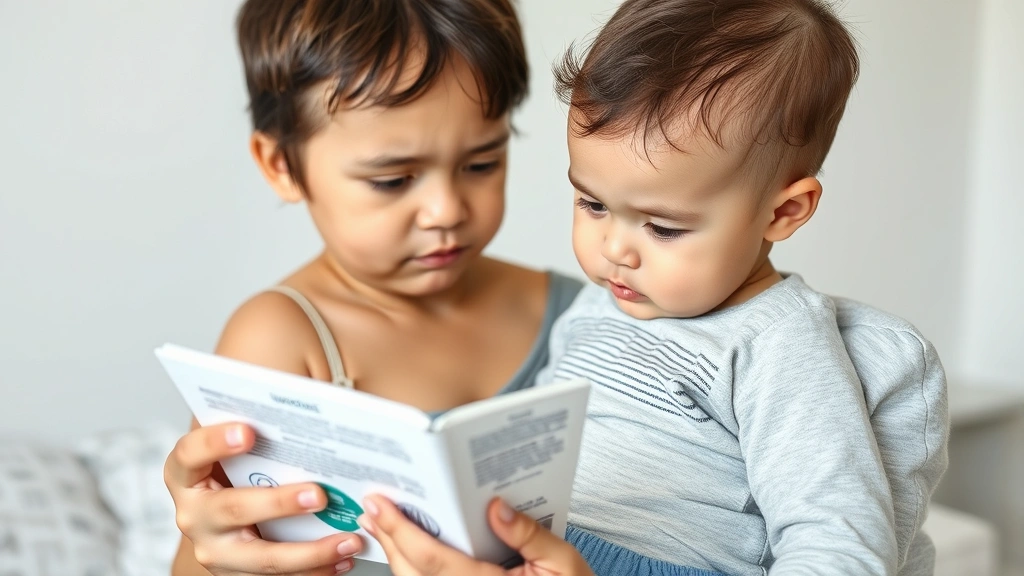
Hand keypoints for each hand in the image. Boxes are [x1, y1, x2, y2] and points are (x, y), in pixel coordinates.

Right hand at [164, 421, 362, 575]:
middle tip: (318, 494)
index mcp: (186, 474)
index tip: (248, 431)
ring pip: (261, 557)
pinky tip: (344, 558)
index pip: (189, 454)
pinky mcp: (238, 574)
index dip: (214, 442)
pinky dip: (315, 570)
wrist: (225, 512)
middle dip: (279, 503)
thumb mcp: (238, 445)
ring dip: (310, 551)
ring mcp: (215, 549)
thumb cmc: (238, 466)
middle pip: (232, 509)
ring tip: (348, 538)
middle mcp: (194, 514)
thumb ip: (260, 428)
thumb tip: (313, 408)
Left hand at [358, 495, 593, 575]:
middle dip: (388, 538)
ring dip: (394, 554)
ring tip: (382, 522)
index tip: (380, 505)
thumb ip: (529, 534)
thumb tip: (496, 506)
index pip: (432, 561)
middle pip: (411, 573)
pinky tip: (406, 548)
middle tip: (373, 506)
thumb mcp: (564, 563)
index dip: (400, 531)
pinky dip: (410, 568)